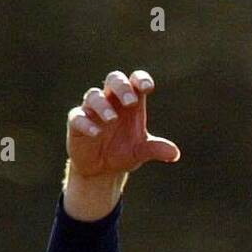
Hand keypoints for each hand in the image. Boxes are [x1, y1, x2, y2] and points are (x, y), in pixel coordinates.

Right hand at [64, 69, 179, 220]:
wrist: (101, 171)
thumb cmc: (122, 153)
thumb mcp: (140, 152)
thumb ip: (155, 149)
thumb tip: (175, 154)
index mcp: (130, 103)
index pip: (134, 82)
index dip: (140, 80)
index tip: (147, 87)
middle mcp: (111, 101)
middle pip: (114, 80)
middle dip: (122, 87)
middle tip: (131, 101)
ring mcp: (92, 110)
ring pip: (94, 95)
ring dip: (103, 105)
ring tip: (112, 119)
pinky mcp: (76, 123)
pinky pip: (78, 117)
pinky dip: (86, 123)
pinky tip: (96, 133)